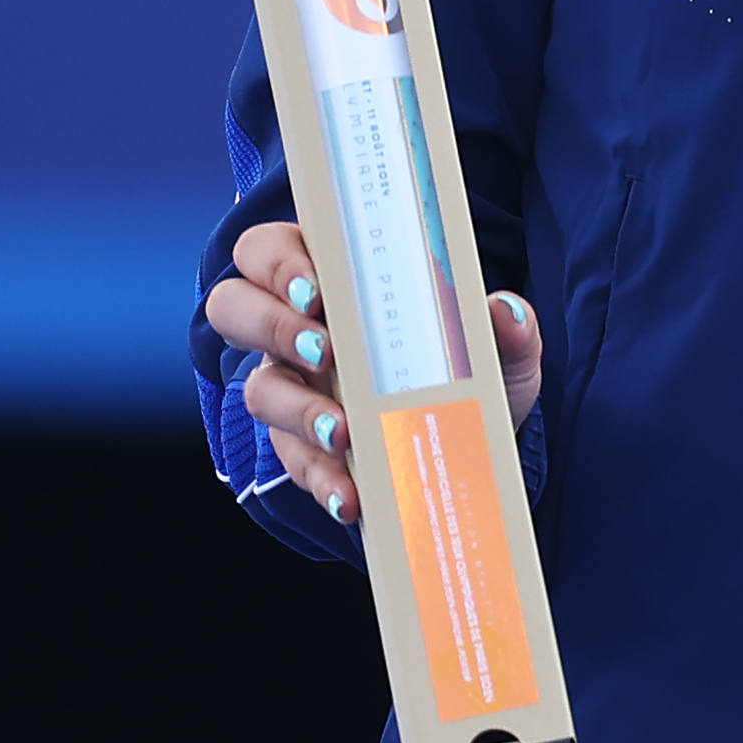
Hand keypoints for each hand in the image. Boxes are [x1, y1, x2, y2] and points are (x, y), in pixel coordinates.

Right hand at [206, 222, 544, 526]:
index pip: (270, 248)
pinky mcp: (301, 446)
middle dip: (271, 325)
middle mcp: (298, 327)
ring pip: (257, 389)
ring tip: (342, 433)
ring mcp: (292, 387)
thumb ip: (509, 329)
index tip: (316, 290)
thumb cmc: (472, 374)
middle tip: (323, 350)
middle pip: (233, 306)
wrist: (474, 448)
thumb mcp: (501, 351)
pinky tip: (350, 494)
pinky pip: (292, 460)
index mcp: (336, 279)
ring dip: (296, 410)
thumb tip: (506, 310)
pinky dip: (320, 478)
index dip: (279, 263)